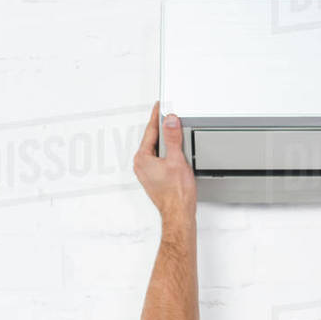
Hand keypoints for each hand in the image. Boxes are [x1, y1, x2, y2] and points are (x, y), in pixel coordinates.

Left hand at [134, 103, 195, 218]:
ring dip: (166, 141)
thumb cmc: (176, 194)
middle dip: (162, 128)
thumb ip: (173, 138)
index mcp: (142, 158)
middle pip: (153, 139)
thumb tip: (170, 122)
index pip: (150, 131)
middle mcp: (141, 165)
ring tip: (176, 132)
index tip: (160, 106)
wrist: (179, 213)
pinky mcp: (154, 178)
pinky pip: (159, 158)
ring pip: (156, 149)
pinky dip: (167, 152)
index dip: (157, 117)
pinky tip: (177, 153)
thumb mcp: (177, 160)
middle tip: (170, 116)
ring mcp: (147, 172)